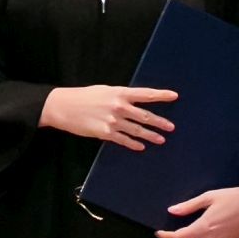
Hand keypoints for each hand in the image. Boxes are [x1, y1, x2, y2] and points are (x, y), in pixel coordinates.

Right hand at [39, 84, 176, 149]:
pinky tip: (141, 147)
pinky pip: (124, 140)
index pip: (146, 94)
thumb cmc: (84, 96)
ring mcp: (113, 121)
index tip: (174, 96)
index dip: (161, 95)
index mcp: (120, 93)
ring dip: (150, 136)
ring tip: (161, 140)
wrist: (64, 107)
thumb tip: (134, 102)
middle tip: (171, 127)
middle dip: (160, 122)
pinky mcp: (105, 133)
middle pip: (145, 115)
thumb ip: (121, 96)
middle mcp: (119, 107)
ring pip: (137, 130)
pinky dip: (134, 144)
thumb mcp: (105, 90)